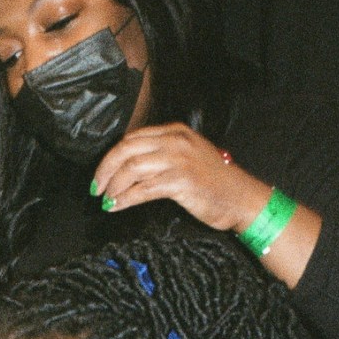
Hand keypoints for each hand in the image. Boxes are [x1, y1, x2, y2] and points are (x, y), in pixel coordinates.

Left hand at [92, 123, 269, 232]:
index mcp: (175, 131)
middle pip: (126, 150)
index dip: (110, 157)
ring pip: (132, 168)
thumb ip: (161, 154)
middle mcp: (175, 141)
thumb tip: (127, 167)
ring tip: (107, 199)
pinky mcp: (180, 181)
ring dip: (113, 186)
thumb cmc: (214, 182)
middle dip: (105, 170)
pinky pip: (143, 189)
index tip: (100, 174)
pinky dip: (125, 198)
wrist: (242, 197)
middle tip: (96, 188)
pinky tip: (117, 206)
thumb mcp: (187, 156)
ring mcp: (178, 160)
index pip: (132, 138)